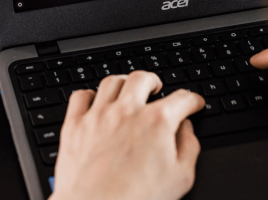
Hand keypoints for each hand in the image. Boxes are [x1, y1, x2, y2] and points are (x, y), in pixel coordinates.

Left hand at [50, 71, 205, 199]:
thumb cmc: (137, 199)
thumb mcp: (180, 178)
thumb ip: (188, 147)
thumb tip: (186, 130)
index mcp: (157, 122)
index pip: (181, 98)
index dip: (192, 99)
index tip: (193, 103)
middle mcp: (127, 111)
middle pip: (142, 79)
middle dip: (153, 81)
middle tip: (157, 88)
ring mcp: (98, 116)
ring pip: (112, 82)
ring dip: (123, 83)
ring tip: (128, 90)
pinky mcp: (75, 125)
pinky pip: (81, 96)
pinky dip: (90, 95)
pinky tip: (96, 103)